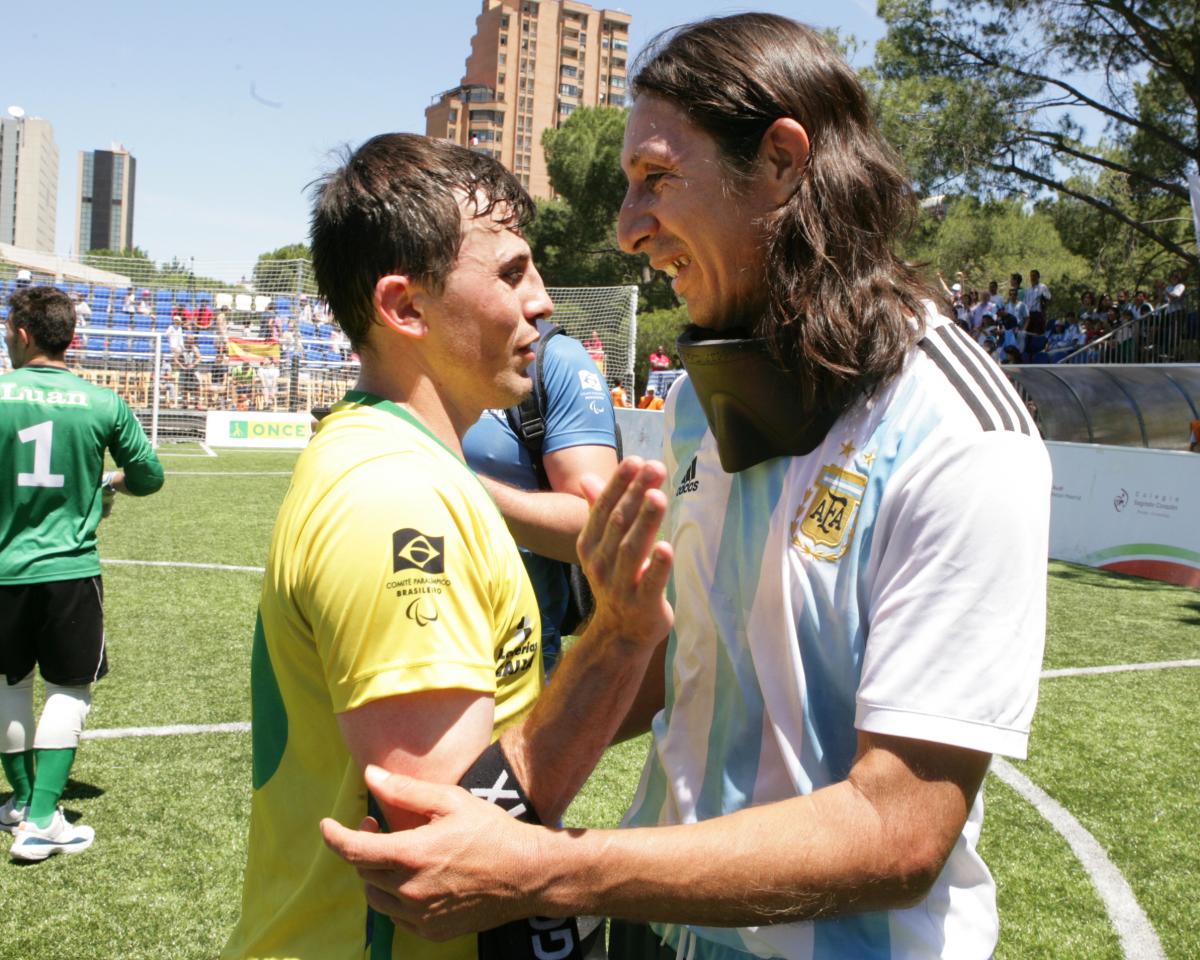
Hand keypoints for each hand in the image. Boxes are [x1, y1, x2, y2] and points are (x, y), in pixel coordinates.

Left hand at [321, 765, 542, 939]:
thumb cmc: (492, 831)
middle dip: (362, 847)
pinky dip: (395, 896)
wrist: (527, 875)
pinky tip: (414, 877)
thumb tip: (370, 775)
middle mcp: (410, 891)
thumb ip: (405, 791)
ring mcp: (420, 915)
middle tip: (377, 825)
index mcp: (412, 855)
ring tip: (395, 853)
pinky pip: (397, 916)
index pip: (353, 850)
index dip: (333, 837)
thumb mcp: (451, 801)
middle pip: (363, 872)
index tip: (326, 826)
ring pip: (376, 897)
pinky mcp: (431, 931)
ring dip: (375, 874)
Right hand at [576, 457, 672, 648]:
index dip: (620, 483)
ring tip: (658, 496)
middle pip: (618, 523)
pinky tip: (667, 547)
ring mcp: (620, 585)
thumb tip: (586, 478)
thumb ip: (598, 511)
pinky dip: (658, 566)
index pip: (603, 508)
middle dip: (636, 493)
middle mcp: (601, 563)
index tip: (637, 460)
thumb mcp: (603, 546)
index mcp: (591, 545)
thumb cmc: (617, 580)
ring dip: (645, 521)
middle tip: (655, 468)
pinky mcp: (643, 604)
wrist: (620, 632)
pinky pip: (651, 583)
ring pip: (631, 549)